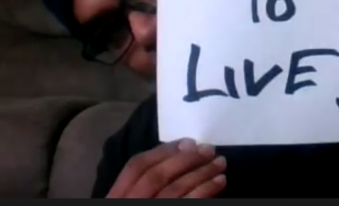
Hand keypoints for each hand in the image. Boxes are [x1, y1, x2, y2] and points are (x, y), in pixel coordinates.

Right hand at [106, 139, 226, 197]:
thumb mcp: (135, 200)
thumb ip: (147, 185)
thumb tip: (182, 154)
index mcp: (115, 198)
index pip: (135, 167)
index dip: (163, 151)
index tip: (188, 142)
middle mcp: (129, 205)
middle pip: (157, 176)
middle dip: (186, 159)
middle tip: (209, 149)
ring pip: (175, 189)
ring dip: (202, 172)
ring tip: (220, 164)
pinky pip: (189, 204)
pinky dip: (207, 189)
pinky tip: (220, 182)